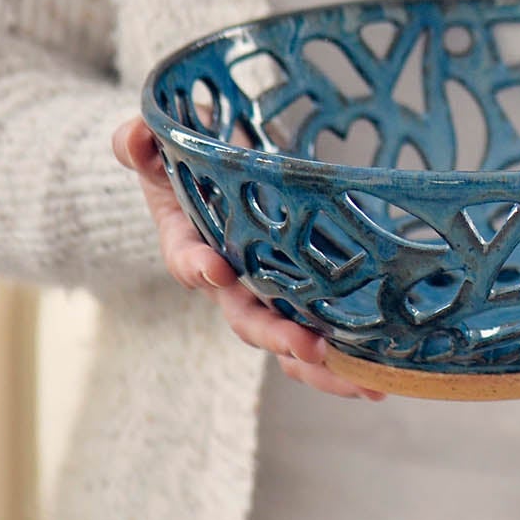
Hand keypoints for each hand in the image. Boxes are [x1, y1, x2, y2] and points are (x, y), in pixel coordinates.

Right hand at [112, 117, 385, 400]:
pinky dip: (347, 361)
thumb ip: (139, 145)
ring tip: (365, 383)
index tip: (216, 270)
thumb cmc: (190, 160)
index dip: (198, 267)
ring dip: (322, 367)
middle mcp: (229, 279)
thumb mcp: (160, 148)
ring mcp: (268, 292)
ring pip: (288, 341)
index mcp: (190, 243)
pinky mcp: (303, 294)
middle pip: (247, 319)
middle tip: (308, 348)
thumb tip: (137, 135)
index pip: (187, 261)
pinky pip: (320, 335)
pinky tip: (381, 378)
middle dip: (277, 336)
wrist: (220, 172)